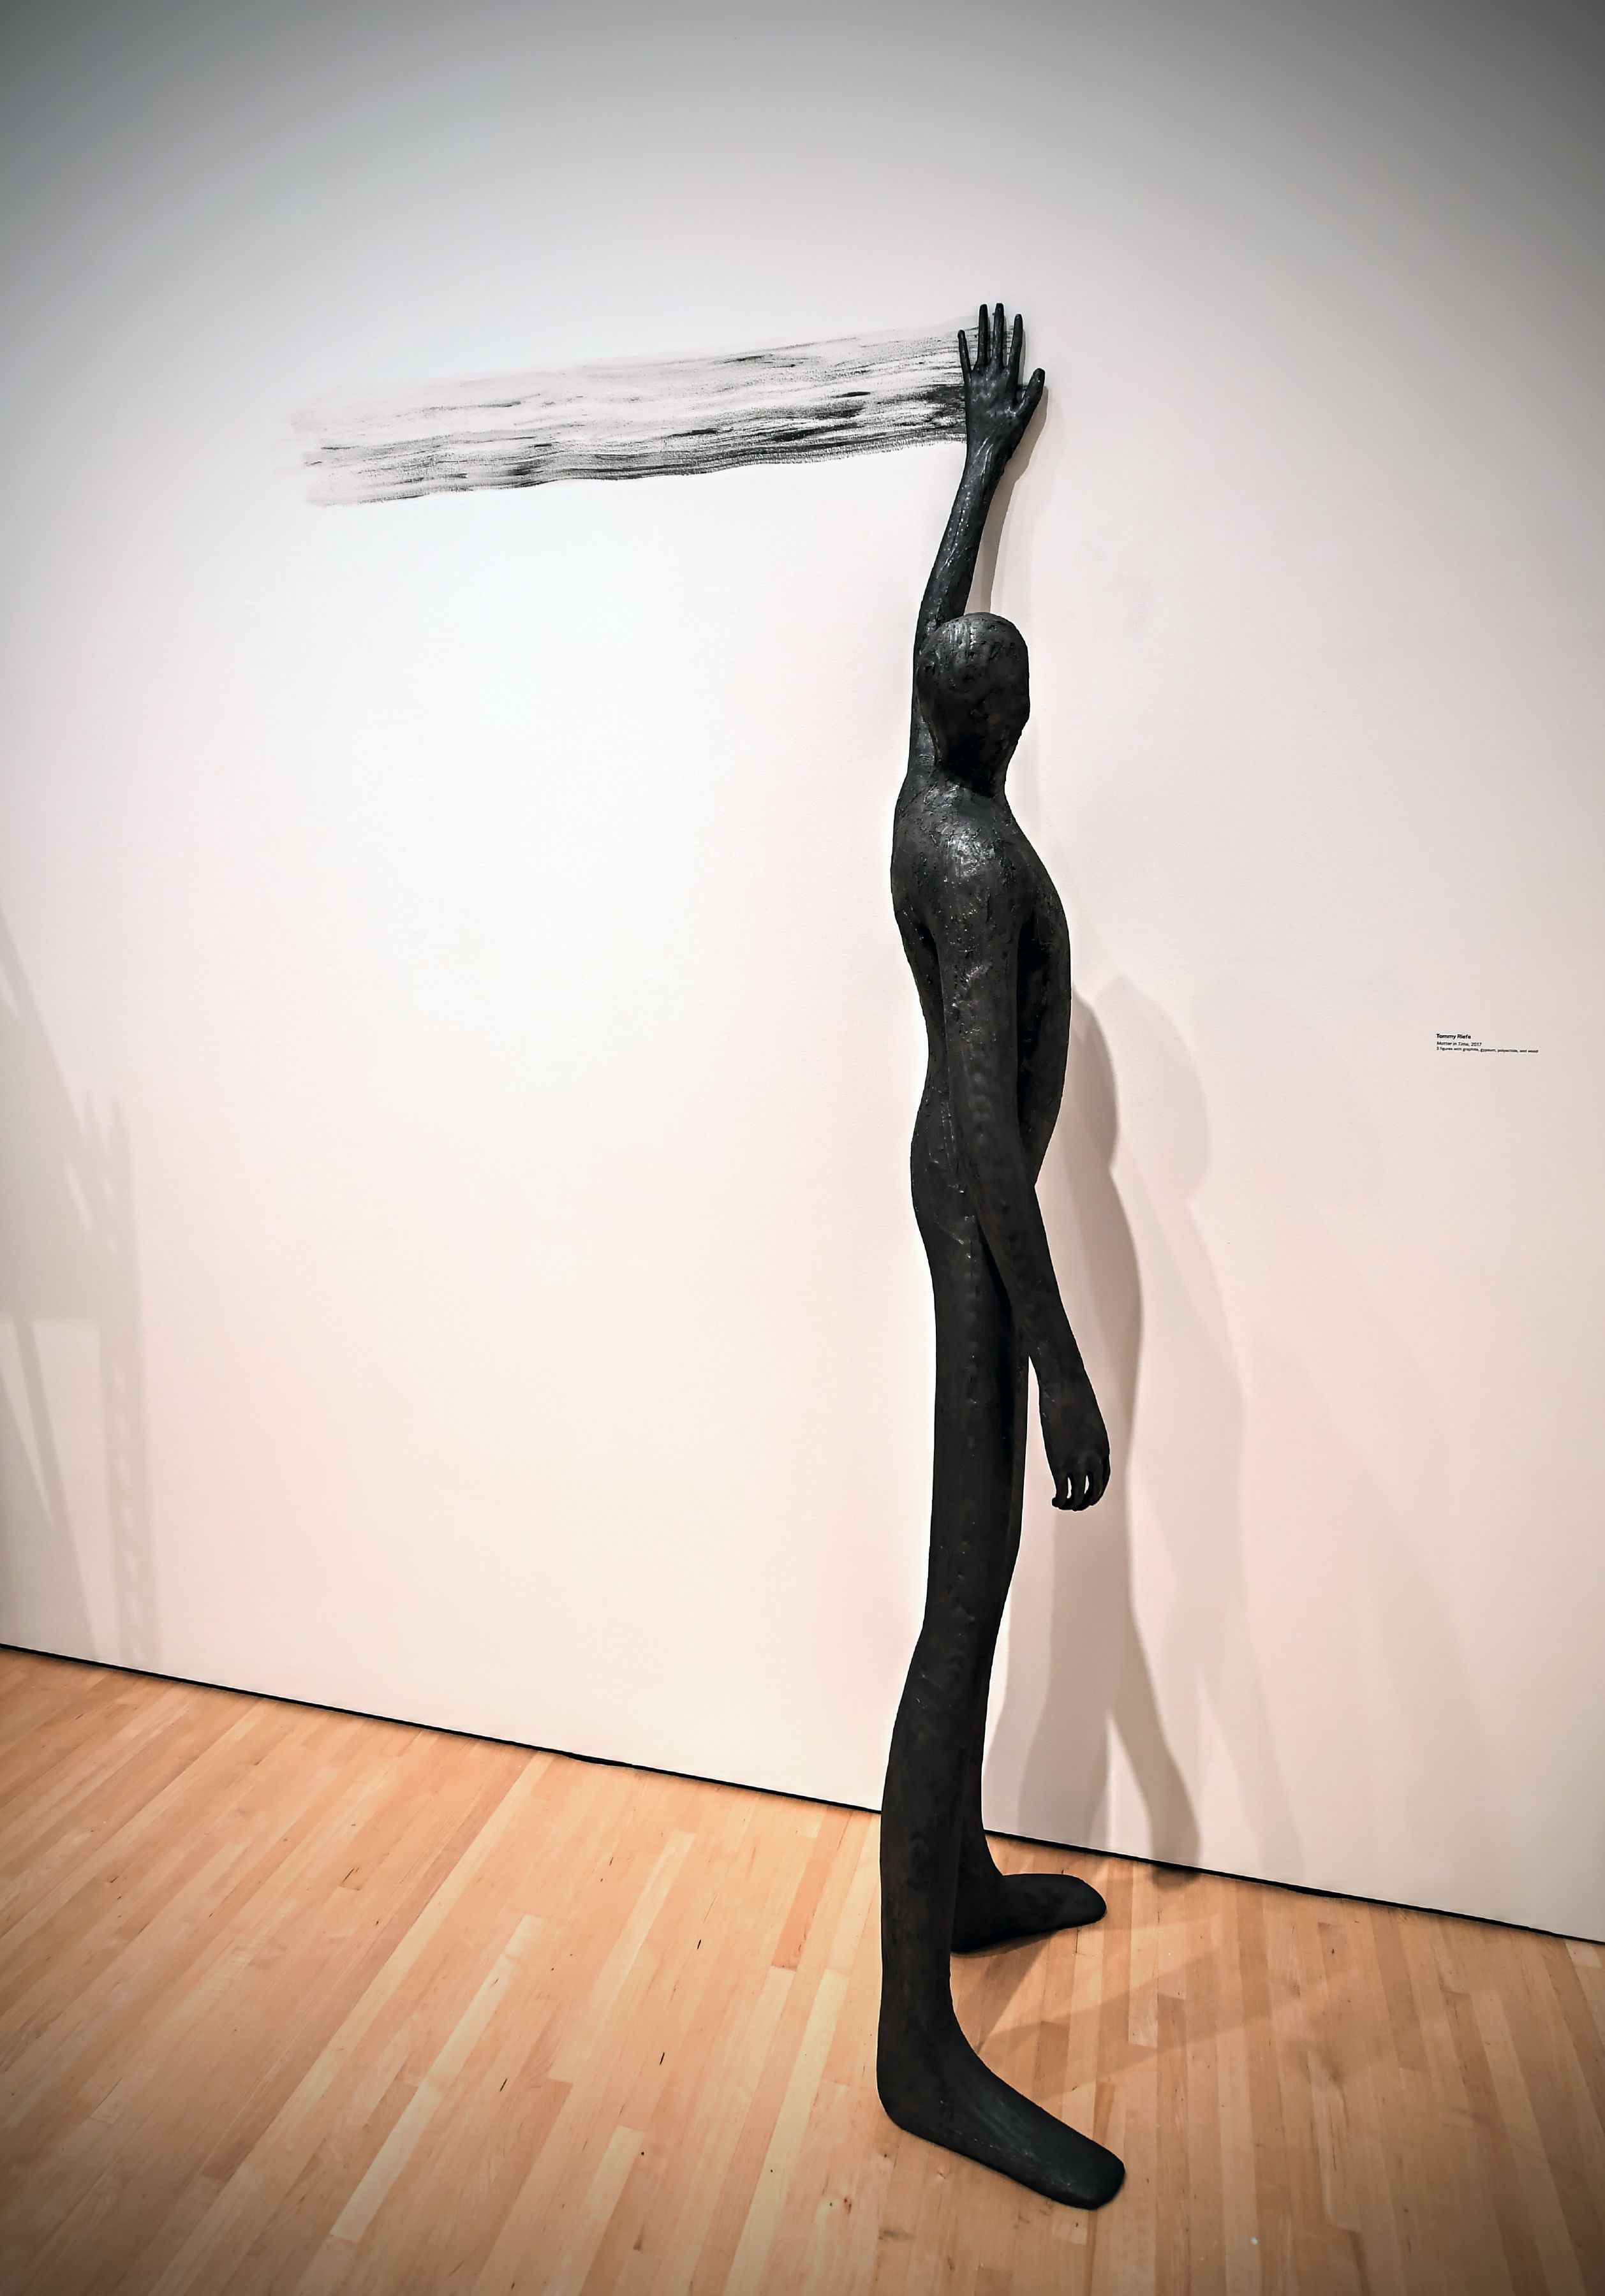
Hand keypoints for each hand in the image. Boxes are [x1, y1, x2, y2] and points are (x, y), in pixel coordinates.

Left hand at [959, 303, 1044, 463]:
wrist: (985, 451)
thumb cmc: (1007, 434)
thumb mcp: (1026, 414)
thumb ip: (1033, 391)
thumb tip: (1040, 371)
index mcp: (1007, 381)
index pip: (1013, 350)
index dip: (1016, 332)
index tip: (1017, 316)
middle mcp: (992, 376)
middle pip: (996, 343)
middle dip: (997, 323)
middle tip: (998, 305)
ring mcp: (978, 381)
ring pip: (980, 347)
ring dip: (981, 327)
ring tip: (982, 310)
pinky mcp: (968, 388)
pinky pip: (964, 363)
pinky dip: (963, 349)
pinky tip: (961, 335)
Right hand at [1040, 1371, 1109, 1510]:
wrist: (1065, 1391)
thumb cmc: (1075, 1399)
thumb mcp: (1089, 1423)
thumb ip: (1087, 1439)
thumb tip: (1077, 1442)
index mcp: (1103, 1449)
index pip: (1103, 1478)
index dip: (1095, 1489)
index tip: (1087, 1492)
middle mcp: (1094, 1460)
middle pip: (1094, 1491)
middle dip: (1086, 1501)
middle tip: (1076, 1504)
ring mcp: (1078, 1464)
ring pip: (1079, 1496)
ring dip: (1072, 1505)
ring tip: (1064, 1505)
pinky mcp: (1060, 1465)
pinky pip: (1063, 1492)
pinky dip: (1060, 1501)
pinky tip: (1055, 1501)